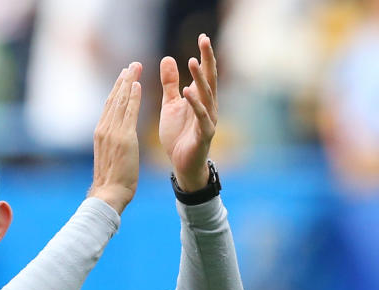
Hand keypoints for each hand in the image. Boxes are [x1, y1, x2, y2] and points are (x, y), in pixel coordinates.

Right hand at [88, 62, 142, 214]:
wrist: (108, 194)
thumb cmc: (111, 183)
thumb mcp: (110, 158)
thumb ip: (113, 145)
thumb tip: (118, 142)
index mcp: (101, 133)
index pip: (109, 106)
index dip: (117, 90)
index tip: (125, 77)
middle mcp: (104, 129)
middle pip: (113, 99)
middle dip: (123, 80)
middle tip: (131, 65)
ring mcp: (112, 132)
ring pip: (120, 101)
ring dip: (128, 82)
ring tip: (135, 67)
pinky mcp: (123, 138)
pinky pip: (128, 112)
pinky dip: (132, 97)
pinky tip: (137, 85)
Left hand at [159, 34, 217, 191]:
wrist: (181, 164)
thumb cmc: (178, 135)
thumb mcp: (170, 105)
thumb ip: (170, 84)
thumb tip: (168, 58)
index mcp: (200, 99)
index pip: (204, 73)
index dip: (204, 55)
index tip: (202, 36)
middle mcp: (209, 106)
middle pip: (210, 79)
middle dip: (207, 60)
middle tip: (204, 40)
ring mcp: (208, 120)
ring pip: (206, 95)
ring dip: (200, 79)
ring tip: (193, 63)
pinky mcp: (204, 134)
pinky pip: (201, 116)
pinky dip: (195, 104)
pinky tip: (188, 91)